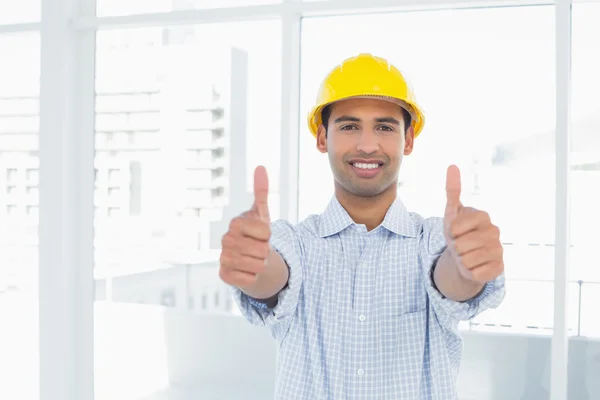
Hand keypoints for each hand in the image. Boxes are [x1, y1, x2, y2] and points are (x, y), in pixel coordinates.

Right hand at [219, 166, 270, 287]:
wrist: (250, 257)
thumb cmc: (257, 233)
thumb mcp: (262, 214)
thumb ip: (261, 191)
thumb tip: (260, 167)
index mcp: (236, 223)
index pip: (265, 232)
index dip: (269, 235)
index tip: (262, 234)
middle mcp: (226, 239)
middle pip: (262, 250)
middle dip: (266, 252)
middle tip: (259, 248)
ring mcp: (223, 258)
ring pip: (257, 266)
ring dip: (261, 265)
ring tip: (254, 259)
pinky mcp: (224, 275)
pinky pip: (249, 279)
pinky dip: (254, 277)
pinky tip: (247, 270)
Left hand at [444, 165, 503, 283]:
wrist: (465, 256)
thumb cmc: (458, 233)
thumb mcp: (451, 212)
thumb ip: (452, 190)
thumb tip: (452, 166)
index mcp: (483, 216)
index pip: (456, 227)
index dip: (450, 232)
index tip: (455, 231)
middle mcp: (495, 232)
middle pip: (461, 245)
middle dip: (454, 248)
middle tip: (460, 245)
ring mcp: (499, 250)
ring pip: (467, 260)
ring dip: (461, 260)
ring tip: (466, 255)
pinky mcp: (499, 268)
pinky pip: (475, 273)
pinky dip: (469, 272)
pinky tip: (474, 266)